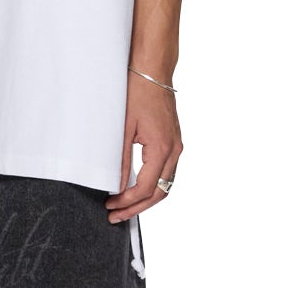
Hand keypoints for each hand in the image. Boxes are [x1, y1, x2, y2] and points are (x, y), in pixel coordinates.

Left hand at [106, 69, 181, 222]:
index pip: (147, 188)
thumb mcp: (123, 129)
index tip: (111, 206)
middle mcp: (174, 150)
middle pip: (160, 192)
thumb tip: (117, 185)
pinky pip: (167, 171)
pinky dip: (153, 184)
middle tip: (117, 216)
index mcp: (162, 148)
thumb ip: (121, 160)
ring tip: (125, 206)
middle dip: (138, 207)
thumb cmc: (136, 93)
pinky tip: (136, 187)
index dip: (128, 202)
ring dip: (146, 198)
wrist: (152, 71)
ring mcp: (177, 146)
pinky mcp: (174, 141)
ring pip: (166, 184)